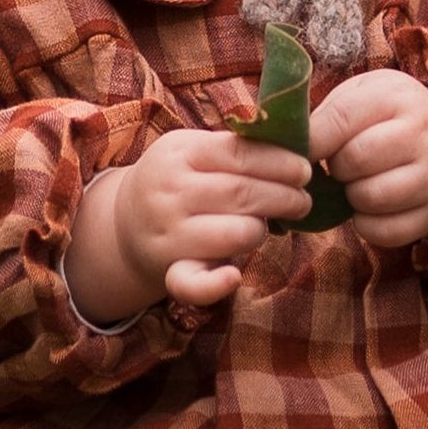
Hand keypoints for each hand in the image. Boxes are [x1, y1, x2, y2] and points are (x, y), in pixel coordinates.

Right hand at [69, 128, 310, 319]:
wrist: (123, 224)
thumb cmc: (176, 181)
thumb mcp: (191, 150)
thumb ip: (233, 146)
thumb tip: (294, 143)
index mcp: (179, 153)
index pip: (238, 152)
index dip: (279, 161)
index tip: (304, 169)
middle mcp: (170, 192)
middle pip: (242, 192)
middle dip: (284, 196)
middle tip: (303, 200)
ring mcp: (168, 234)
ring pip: (234, 232)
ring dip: (263, 228)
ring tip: (270, 224)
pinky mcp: (169, 271)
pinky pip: (192, 283)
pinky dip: (215, 285)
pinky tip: (233, 276)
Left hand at [309, 67, 427, 250]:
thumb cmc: (383, 115)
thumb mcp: (359, 96)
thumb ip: (327, 117)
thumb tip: (289, 149)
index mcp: (398, 97)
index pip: (341, 118)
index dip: (313, 140)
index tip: (300, 152)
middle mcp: (423, 135)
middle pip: (356, 160)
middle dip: (336, 167)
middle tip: (340, 164)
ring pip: (370, 198)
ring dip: (351, 196)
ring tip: (357, 182)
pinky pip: (384, 231)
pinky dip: (366, 224)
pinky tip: (370, 206)